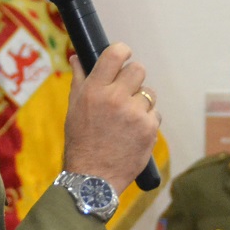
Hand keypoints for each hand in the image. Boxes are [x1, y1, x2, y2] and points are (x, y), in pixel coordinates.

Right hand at [62, 44, 159, 194]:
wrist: (93, 178)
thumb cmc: (80, 141)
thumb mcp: (74, 108)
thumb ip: (79, 79)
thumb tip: (77, 57)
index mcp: (95, 90)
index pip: (115, 54)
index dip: (123, 51)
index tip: (123, 56)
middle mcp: (116, 98)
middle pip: (138, 69)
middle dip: (133, 78)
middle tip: (125, 91)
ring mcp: (135, 113)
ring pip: (149, 93)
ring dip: (141, 101)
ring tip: (127, 118)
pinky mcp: (149, 128)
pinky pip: (155, 114)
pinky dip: (147, 121)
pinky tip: (133, 132)